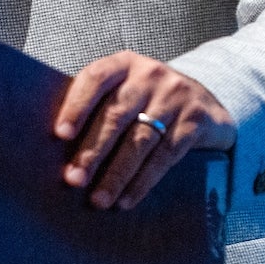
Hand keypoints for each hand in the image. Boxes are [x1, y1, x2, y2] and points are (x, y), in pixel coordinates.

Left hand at [52, 51, 234, 209]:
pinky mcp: (195, 120)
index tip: (60, 134)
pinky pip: (165, 155)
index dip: (77, 106)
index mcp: (124, 63)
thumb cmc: (148, 100)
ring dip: (116, 174)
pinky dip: (143, 181)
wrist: (206, 102)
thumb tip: (58, 147)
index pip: (95, 78)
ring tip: (99, 199)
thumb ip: (98, 106)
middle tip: (74, 179)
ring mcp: (175, 95)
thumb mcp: (125, 90)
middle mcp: (150, 74)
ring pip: (140, 140)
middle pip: (116, 115)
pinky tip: (127, 199)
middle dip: (92, 151)